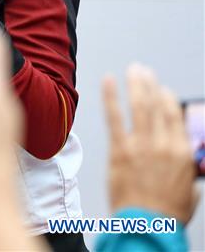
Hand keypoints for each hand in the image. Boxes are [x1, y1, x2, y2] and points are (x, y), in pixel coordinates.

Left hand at [103, 65, 198, 223]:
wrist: (147, 226)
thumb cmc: (166, 214)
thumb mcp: (188, 192)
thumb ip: (186, 176)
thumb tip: (185, 172)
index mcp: (182, 152)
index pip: (175, 116)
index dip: (167, 99)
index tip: (161, 89)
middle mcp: (163, 144)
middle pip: (157, 106)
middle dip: (150, 84)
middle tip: (143, 71)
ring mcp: (141, 145)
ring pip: (139, 106)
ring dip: (136, 84)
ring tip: (133, 70)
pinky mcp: (120, 150)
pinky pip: (114, 117)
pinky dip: (111, 96)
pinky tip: (108, 81)